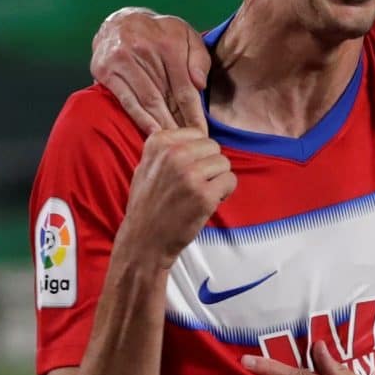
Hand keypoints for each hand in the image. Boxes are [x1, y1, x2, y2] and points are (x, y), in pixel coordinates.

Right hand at [91, 8, 210, 134]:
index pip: (185, 87)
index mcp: (168, 44)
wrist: (120, 20)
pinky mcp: (105, 70)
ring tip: (172, 143)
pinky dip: (139, 118)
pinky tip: (151, 132)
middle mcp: (144, 51)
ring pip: (145, 101)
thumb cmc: (161, 33)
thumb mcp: (187, 36)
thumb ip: (198, 59)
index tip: (202, 133)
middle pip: (165, 98)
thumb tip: (200, 85)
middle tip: (188, 144)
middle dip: (178, 124)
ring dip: (160, 125)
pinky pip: (125, 100)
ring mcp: (122, 61)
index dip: (194, 113)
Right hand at [121, 129, 235, 266]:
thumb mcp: (147, 165)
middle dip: (210, 165)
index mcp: (159, 143)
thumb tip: (197, 136)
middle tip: (196, 184)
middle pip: (214, 147)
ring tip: (200, 194)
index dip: (198, 154)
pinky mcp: (204, 195)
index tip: (186, 170)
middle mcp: (174, 155)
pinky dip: (225, 193)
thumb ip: (168, 148)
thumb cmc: (148, 204)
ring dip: (218, 179)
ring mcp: (190, 175)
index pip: (198, 134)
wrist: (144, 239)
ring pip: (224, 163)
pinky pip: (230, 181)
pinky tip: (208, 202)